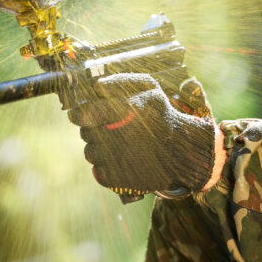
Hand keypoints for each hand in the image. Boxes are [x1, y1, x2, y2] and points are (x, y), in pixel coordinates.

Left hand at [68, 73, 224, 195]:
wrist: (182, 150)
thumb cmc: (162, 116)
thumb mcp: (149, 88)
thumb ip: (121, 82)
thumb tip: (97, 86)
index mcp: (119, 113)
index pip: (81, 114)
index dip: (79, 114)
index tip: (82, 114)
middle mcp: (113, 137)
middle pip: (85, 133)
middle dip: (95, 128)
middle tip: (113, 127)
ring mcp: (113, 161)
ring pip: (90, 153)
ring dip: (100, 148)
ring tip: (120, 144)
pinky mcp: (116, 179)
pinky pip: (98, 171)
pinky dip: (106, 166)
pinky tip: (122, 158)